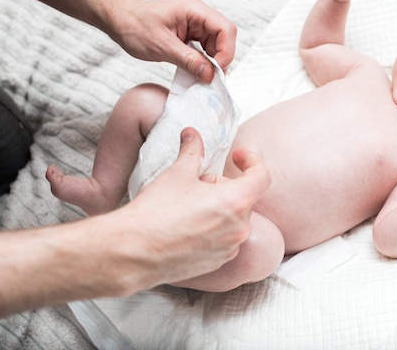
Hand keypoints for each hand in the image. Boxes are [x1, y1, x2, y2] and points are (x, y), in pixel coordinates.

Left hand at [106, 0, 237, 81]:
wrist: (118, 21)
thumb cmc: (135, 26)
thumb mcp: (162, 46)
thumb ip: (188, 60)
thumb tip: (210, 75)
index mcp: (195, 11)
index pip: (226, 30)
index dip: (226, 52)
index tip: (215, 71)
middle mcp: (199, 16)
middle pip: (224, 39)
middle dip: (220, 60)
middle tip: (210, 79)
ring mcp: (195, 26)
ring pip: (215, 47)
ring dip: (211, 63)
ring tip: (200, 78)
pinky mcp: (189, 36)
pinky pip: (203, 51)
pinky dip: (201, 63)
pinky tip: (194, 73)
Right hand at [106, 127, 270, 290]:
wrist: (134, 251)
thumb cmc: (157, 211)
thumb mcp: (177, 173)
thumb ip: (192, 151)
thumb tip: (192, 134)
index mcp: (236, 202)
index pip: (262, 176)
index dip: (252, 160)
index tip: (237, 156)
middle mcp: (240, 228)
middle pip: (243, 196)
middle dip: (222, 186)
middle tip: (194, 185)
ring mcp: (230, 248)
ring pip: (233, 218)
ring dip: (218, 208)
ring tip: (187, 208)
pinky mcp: (218, 262)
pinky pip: (224, 238)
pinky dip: (212, 228)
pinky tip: (185, 227)